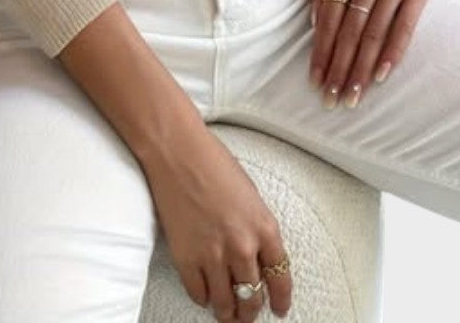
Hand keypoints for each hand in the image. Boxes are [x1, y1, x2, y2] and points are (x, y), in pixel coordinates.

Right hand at [141, 124, 291, 320]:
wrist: (178, 152)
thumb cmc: (214, 164)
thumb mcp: (250, 196)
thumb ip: (257, 228)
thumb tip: (257, 257)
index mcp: (264, 228)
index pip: (281, 278)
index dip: (281, 300)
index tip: (280, 309)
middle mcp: (243, 247)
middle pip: (252, 297)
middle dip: (251, 310)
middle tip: (248, 315)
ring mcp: (213, 255)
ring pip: (225, 303)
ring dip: (227, 313)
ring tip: (227, 314)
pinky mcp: (186, 258)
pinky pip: (198, 293)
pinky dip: (203, 297)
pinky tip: (205, 294)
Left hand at [307, 0, 437, 107]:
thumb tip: (313, 22)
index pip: (328, 18)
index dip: (321, 51)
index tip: (316, 79)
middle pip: (350, 31)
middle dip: (339, 68)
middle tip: (331, 98)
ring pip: (375, 34)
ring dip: (363, 68)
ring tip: (353, 95)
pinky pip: (404, 28)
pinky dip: (393, 53)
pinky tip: (382, 76)